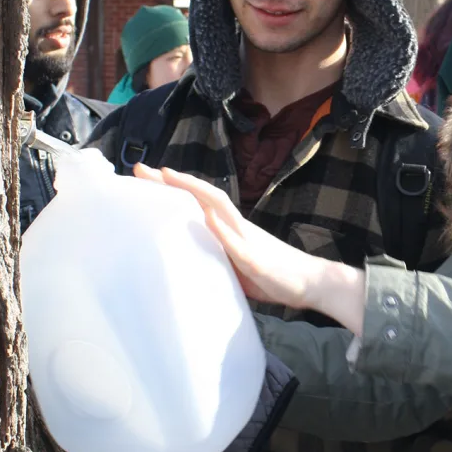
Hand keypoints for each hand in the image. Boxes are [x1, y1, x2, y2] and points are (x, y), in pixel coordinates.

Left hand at [133, 165, 367, 333]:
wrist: (311, 283)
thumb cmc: (275, 277)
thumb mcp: (236, 269)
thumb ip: (215, 259)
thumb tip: (187, 264)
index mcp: (230, 230)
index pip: (197, 203)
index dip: (171, 189)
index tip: (145, 176)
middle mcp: (237, 227)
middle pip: (202, 196)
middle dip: (172, 182)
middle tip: (140, 167)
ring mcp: (247, 240)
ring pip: (218, 208)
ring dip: (193, 191)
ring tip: (168, 177)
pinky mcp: (256, 259)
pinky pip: (238, 242)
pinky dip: (221, 229)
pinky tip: (205, 217)